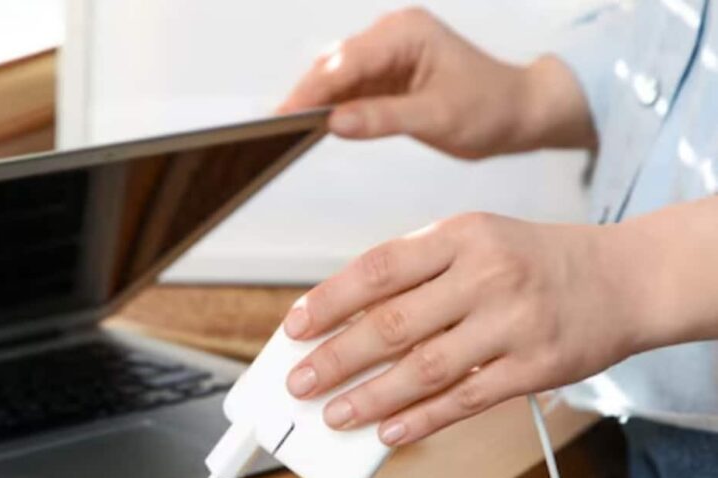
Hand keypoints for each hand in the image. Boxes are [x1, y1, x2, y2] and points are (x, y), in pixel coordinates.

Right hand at [278, 7, 594, 155]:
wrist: (517, 111)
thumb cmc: (490, 108)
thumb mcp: (437, 118)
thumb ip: (383, 118)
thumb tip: (334, 123)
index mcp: (405, 33)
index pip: (346, 62)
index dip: (311, 90)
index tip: (284, 115)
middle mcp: (392, 35)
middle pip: (334, 65)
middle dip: (306, 95)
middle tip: (274, 127)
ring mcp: (388, 53)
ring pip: (337, 77)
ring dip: (315, 102)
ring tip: (287, 130)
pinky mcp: (386, 74)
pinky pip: (350, 89)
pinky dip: (333, 107)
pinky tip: (315, 126)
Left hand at [282, 213, 643, 445]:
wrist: (623, 279)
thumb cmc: (534, 261)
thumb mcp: (475, 239)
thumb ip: (416, 270)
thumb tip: (346, 316)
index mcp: (461, 235)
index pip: (378, 268)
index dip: (329, 300)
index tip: (294, 327)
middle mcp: (486, 276)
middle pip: (393, 324)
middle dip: (336, 358)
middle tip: (300, 382)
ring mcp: (513, 324)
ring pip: (424, 369)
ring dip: (371, 398)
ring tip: (335, 415)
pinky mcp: (535, 367)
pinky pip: (466, 400)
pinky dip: (422, 419)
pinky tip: (390, 432)